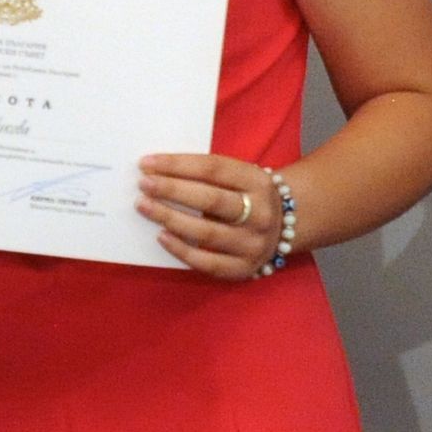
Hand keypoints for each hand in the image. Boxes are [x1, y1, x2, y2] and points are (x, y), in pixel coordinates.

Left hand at [136, 153, 283, 281]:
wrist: (288, 226)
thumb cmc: (247, 194)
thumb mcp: (240, 176)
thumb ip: (207, 174)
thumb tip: (157, 171)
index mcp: (257, 182)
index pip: (213, 169)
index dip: (177, 164)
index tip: (146, 162)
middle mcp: (260, 214)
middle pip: (211, 200)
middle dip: (172, 190)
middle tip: (143, 183)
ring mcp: (253, 244)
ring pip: (207, 232)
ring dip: (170, 218)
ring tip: (144, 206)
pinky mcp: (244, 268)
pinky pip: (208, 262)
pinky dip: (182, 250)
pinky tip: (161, 236)